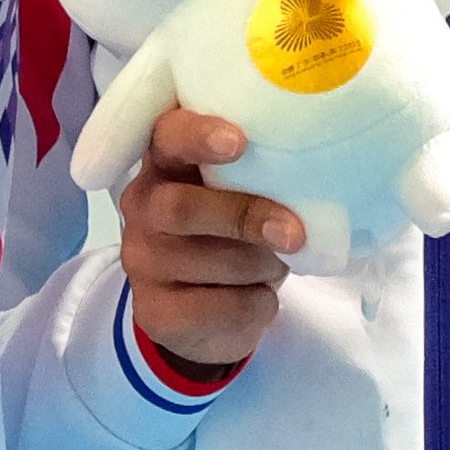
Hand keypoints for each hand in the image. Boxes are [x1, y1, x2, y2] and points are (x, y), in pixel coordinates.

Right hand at [118, 108, 301, 372]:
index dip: (198, 136)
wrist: (207, 309)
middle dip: (244, 217)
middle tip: (294, 234)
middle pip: (181, 207)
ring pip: (209, 261)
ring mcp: (142, 261)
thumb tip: (307, 177)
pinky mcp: (154, 312)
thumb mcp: (241, 191)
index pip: (167, 136)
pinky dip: (257, 304)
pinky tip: (258, 298)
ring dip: (262, 266)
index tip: (240, 141)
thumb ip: (257, 174)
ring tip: (275, 264)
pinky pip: (220, 308)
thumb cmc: (234, 229)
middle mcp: (143, 205)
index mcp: (165, 161)